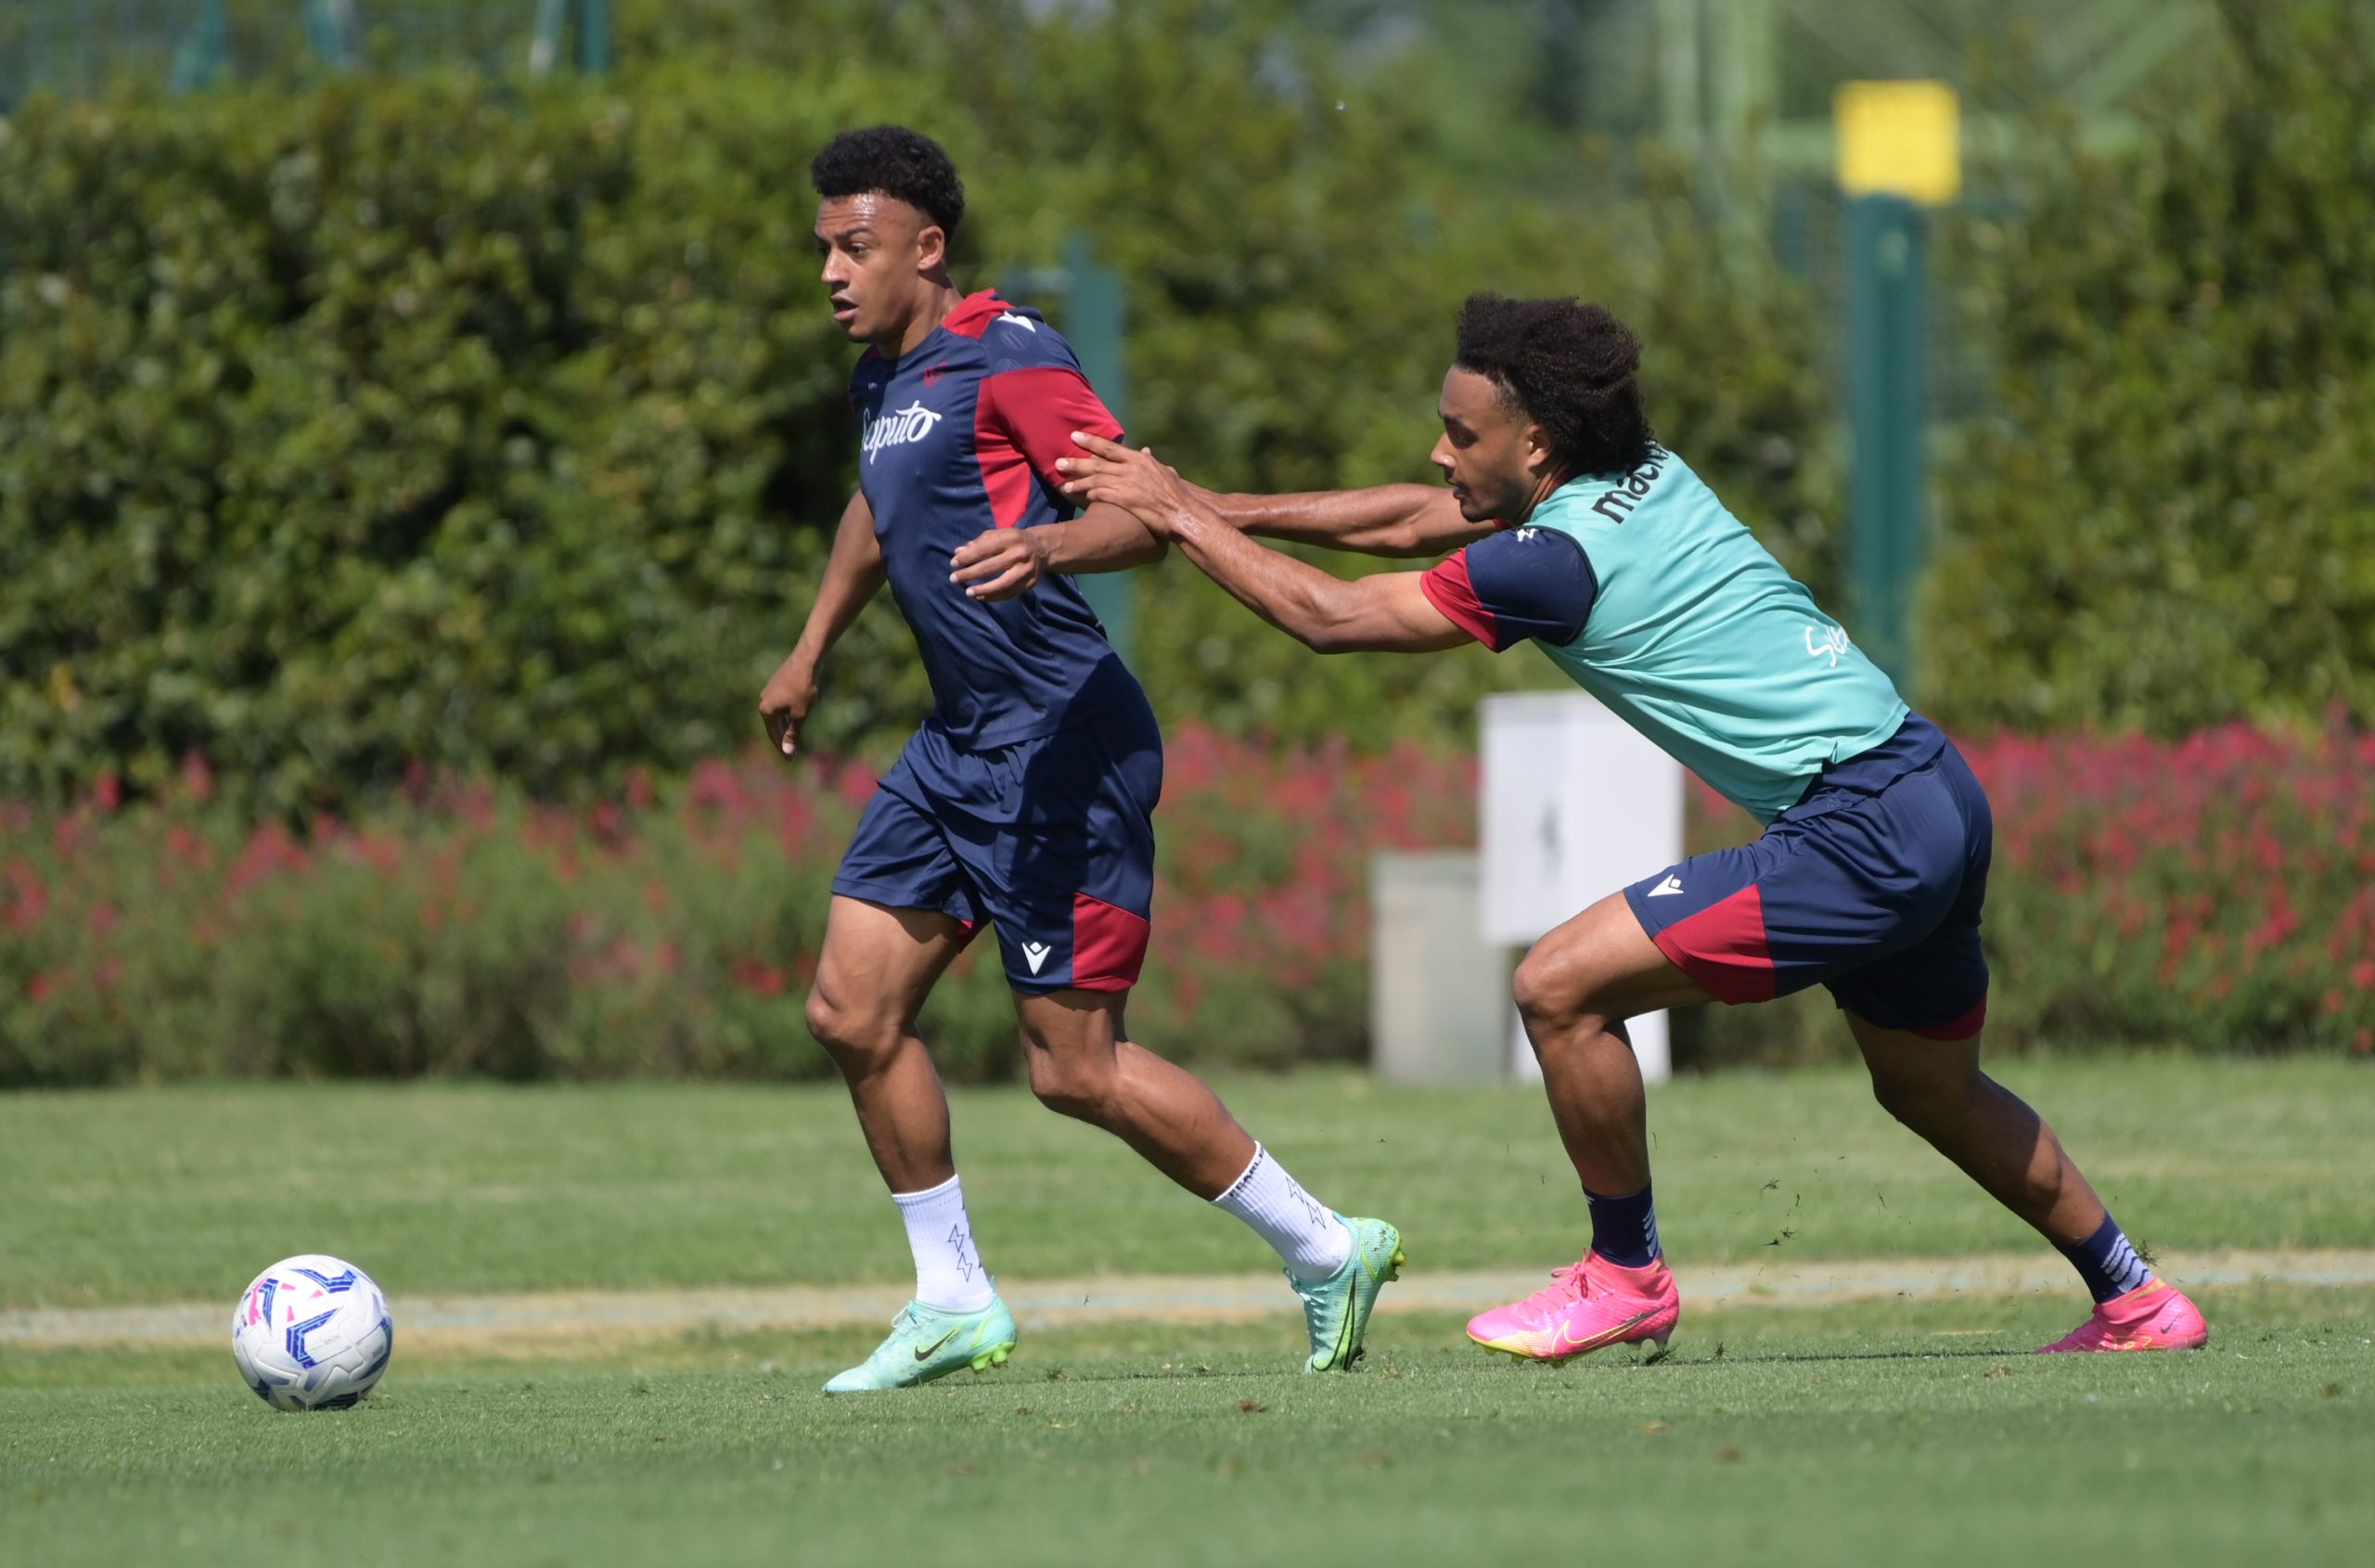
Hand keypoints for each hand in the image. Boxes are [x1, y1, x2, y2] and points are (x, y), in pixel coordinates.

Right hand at [758, 653, 818, 757]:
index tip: (791, 760)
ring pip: (777, 714)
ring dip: (785, 726)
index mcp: (766, 710)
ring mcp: (769, 691)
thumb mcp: (800, 715)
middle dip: (783, 739)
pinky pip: (780, 705)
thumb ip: (793, 733)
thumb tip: (788, 751)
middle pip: (773, 725)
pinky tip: (794, 718)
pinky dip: (787, 714)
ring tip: (793, 737)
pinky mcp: (776, 684)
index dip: (783, 749)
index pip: (774, 735)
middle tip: (792, 752)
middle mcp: (763, 700)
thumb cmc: (803, 688)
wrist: (806, 660)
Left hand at [949, 526, 1049, 601]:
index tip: (953, 564)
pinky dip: (994, 597)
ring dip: (983, 590)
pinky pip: (1010, 593)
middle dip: (969, 574)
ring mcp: (1026, 570)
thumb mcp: (997, 535)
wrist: (1041, 549)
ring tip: (968, 592)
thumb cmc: (1012, 540)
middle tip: (954, 579)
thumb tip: (958, 553)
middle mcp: (1019, 554)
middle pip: (991, 567)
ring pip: (1002, 584)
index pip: (984, 549)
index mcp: (1010, 538)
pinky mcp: (1030, 583)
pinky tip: (981, 596)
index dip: (967, 558)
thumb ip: (978, 543)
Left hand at [1056, 432, 1194, 536]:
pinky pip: (1101, 495)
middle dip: (1076, 463)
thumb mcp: (1165, 473)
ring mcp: (1127, 484)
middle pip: (1097, 463)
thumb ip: (1151, 461)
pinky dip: (1090, 495)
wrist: (1182, 513)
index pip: (1110, 447)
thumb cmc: (1176, 495)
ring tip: (1063, 485)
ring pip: (1096, 480)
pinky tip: (1080, 497)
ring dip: (1078, 482)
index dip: (1091, 441)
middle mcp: (1131, 469)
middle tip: (1059, 462)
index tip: (1075, 436)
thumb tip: (1146, 451)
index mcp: (1139, 460)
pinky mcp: (1125, 500)